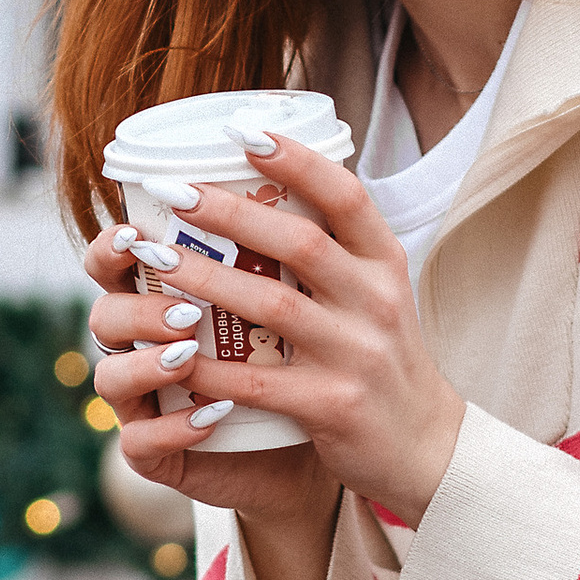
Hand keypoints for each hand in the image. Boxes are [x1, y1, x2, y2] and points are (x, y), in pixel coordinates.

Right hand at [81, 216, 339, 566]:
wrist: (339, 443)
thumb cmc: (316, 357)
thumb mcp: (309, 294)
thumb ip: (286, 239)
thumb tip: (294, 149)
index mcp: (169, 296)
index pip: (116, 262)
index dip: (109, 246)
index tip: (135, 229)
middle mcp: (147, 346)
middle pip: (103, 315)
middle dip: (134, 305)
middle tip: (179, 303)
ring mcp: (149, 402)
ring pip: (110, 379)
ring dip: (146, 364)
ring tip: (187, 353)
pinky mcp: (162, 453)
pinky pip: (142, 443)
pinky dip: (174, 427)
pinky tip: (211, 415)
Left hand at [82, 134, 465, 536]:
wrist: (425, 447)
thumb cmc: (384, 360)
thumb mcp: (378, 294)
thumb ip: (335, 250)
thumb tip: (266, 186)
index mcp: (385, 265)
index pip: (347, 197)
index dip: (297, 160)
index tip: (245, 132)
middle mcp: (376, 302)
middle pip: (299, 243)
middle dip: (231, 212)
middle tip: (174, 191)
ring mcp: (356, 355)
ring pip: (270, 306)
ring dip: (205, 278)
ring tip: (154, 259)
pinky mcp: (331, 406)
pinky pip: (257, 379)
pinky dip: (210, 366)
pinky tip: (169, 352)